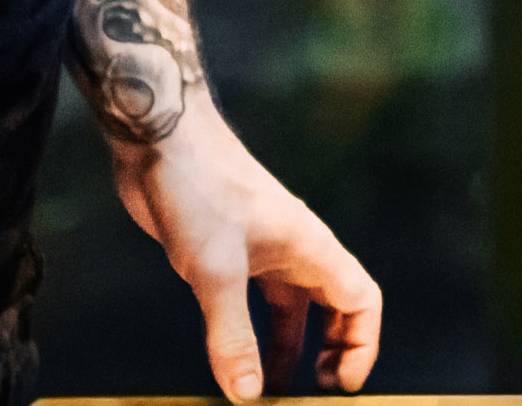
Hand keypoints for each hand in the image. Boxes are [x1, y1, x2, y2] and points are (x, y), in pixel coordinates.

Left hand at [105, 99, 381, 397]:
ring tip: (268, 392)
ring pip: (292, 309)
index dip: (362, 345)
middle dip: (332, 351)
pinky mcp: (228, 252)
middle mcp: (294, 249)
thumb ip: (233, 335)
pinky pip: (255, 302)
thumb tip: (248, 394)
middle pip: (334, 307)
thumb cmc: (198, 187)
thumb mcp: (215, 270)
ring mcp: (262, 250)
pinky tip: (230, 356)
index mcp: (310, 246)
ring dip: (287, 349)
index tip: (342, 387)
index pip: (360, 300)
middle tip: (315, 394)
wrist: (160, 141)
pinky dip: (252, 334)